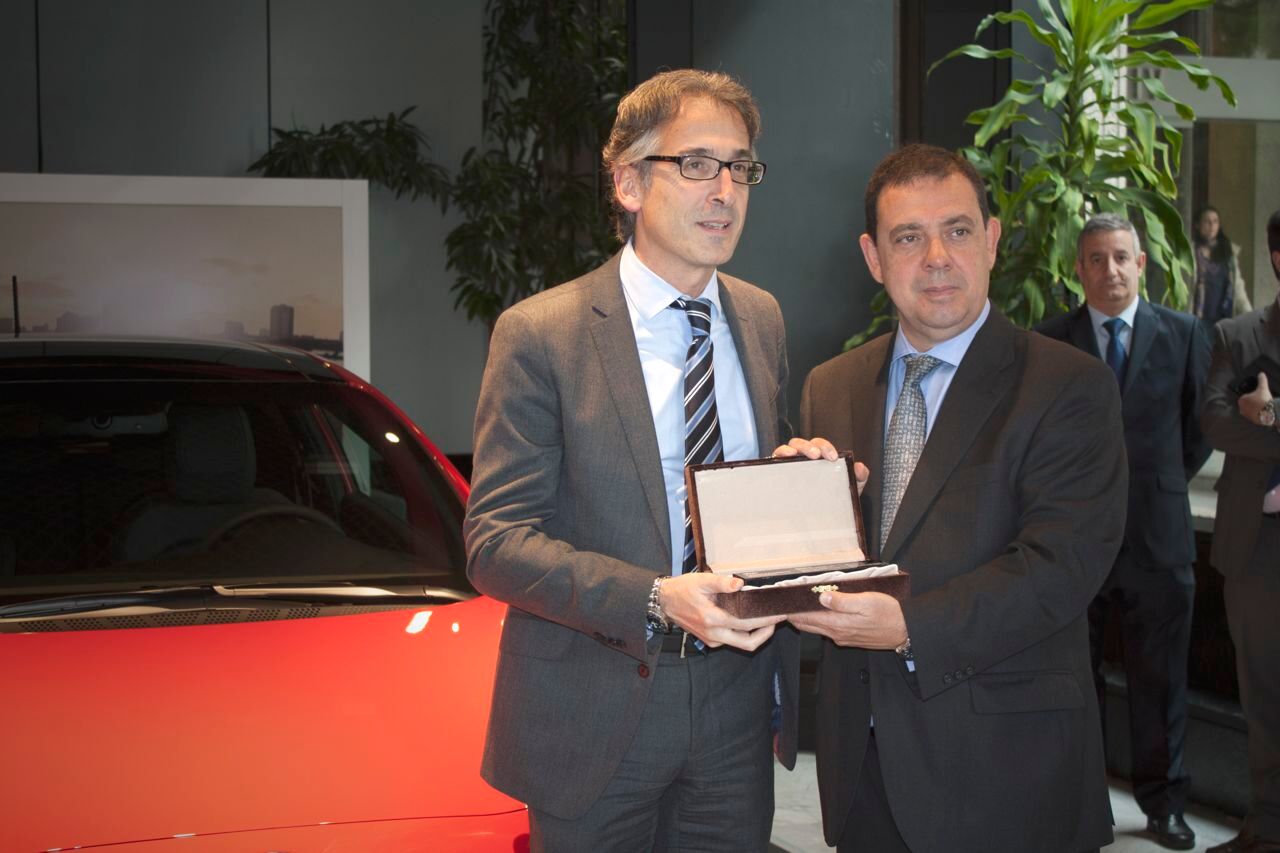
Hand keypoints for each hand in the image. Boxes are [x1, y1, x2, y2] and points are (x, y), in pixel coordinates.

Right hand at [658, 572, 783, 651]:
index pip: (746, 623)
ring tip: (766, 618)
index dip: (766, 620)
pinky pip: (732, 641)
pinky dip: (744, 633)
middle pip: (748, 643)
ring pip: (741, 644)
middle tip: (776, 619)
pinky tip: (749, 619)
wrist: (665, 601)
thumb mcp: (701, 580)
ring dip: (757, 634)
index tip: (779, 614)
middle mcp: (714, 634)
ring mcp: (712, 639)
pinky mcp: (710, 640)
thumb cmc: (683, 590)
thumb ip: (722, 583)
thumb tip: (740, 584)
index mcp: (712, 619)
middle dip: (766, 633)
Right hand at [772, 437, 870, 495]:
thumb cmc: (830, 501)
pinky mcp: (776, 474)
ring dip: (791, 449)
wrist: (819, 521)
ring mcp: (788, 466)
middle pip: (801, 444)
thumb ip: (858, 478)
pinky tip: (782, 459)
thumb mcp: (847, 489)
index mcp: (818, 459)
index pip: (819, 445)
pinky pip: (774, 460)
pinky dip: (778, 456)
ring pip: (786, 449)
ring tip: (796, 455)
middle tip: (816, 455)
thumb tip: (859, 466)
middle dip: (808, 446)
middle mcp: (802, 459)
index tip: (832, 457)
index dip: (825, 447)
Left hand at [787, 591, 906, 649]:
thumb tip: (821, 597)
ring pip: (816, 628)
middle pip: (807, 625)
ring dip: (805, 619)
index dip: (791, 611)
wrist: (905, 631)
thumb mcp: (866, 601)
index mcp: (838, 623)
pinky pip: (827, 630)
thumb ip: (843, 601)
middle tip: (783, 604)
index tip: (780, 603)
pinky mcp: (849, 638)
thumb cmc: (889, 614)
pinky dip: (818, 622)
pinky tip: (818, 612)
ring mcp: (842, 637)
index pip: (806, 618)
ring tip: (796, 606)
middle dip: (794, 615)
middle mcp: (837, 633)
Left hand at [1238, 372, 1273, 424]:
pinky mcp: (1252, 420)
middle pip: (1247, 404)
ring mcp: (1246, 415)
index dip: (1252, 396)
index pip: (1245, 397)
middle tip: (1260, 401)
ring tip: (1262, 407)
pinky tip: (1263, 412)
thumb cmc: (1263, 400)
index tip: (1257, 396)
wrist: (1269, 413)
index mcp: (1241, 400)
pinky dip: (1257, 414)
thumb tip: (1261, 373)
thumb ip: (1261, 380)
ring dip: (1254, 409)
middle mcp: (1241, 408)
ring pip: (1250, 410)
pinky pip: (1254, 416)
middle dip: (1252, 403)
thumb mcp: (1263, 388)